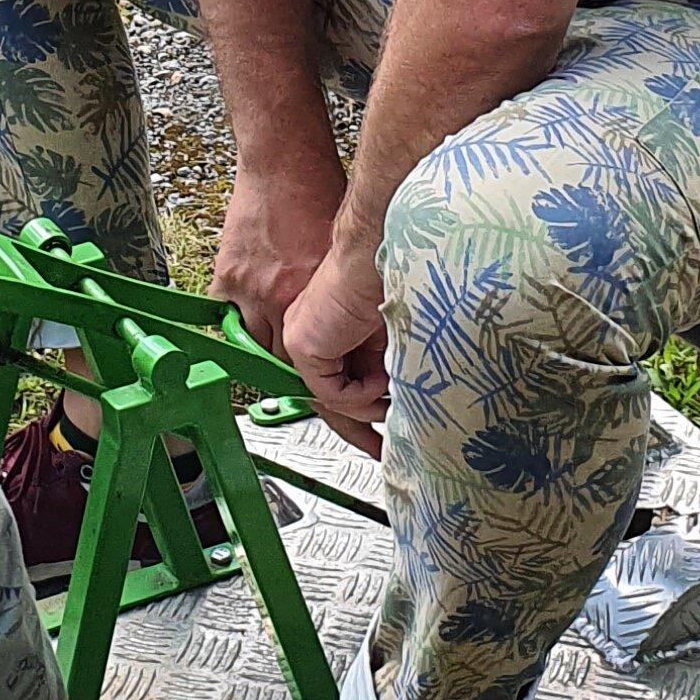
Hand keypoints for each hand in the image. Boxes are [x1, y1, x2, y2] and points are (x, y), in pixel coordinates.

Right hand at [211, 150, 342, 350]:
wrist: (283, 163)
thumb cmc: (318, 195)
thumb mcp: (341, 252)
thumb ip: (338, 292)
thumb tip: (350, 326)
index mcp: (312, 294)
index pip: (309, 354)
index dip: (315, 368)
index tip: (321, 368)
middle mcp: (277, 297)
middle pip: (276, 357)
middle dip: (288, 363)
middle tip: (299, 359)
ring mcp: (247, 288)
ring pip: (247, 343)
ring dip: (260, 345)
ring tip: (274, 339)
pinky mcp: (225, 274)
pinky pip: (224, 314)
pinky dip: (235, 317)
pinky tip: (250, 310)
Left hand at [283, 241, 390, 453]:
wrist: (379, 249)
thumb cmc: (391, 277)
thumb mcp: (390, 336)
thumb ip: (384, 367)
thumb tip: (393, 400)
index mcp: (331, 330)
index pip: (338, 381)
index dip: (361, 411)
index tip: (380, 434)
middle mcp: (312, 336)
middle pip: (330, 398)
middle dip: (359, 429)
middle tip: (381, 449)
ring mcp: (304, 340)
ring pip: (332, 398)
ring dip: (369, 408)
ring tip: (396, 403)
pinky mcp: (304, 345)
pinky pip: (330, 393)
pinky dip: (359, 396)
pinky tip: (379, 381)